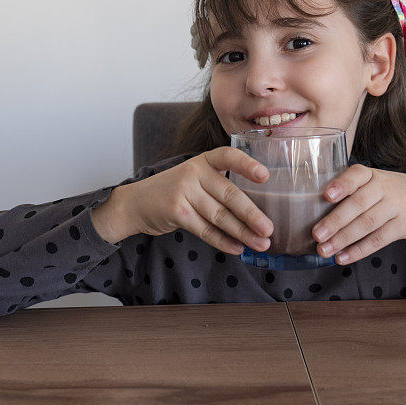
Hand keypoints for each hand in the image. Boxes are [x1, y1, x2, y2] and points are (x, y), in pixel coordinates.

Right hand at [125, 146, 274, 255]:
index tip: (265, 176)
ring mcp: (184, 191)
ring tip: (260, 244)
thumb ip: (220, 185)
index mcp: (204, 160)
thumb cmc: (175, 191)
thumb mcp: (195, 178)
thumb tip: (258, 212)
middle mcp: (195, 172)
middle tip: (269, 229)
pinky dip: (223, 241)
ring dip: (243, 233)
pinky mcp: (177, 211)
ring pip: (220, 216)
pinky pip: (206, 230)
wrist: (136, 203)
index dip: (247, 164)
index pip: (229, 156)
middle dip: (252, 214)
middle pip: (229, 194)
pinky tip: (238, 248)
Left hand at [311, 164, 405, 263]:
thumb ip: (355, 192)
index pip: (357, 174)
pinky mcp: (404, 225)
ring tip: (325, 250)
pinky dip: (359, 250)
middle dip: (335, 221)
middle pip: (358, 204)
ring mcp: (396, 206)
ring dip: (343, 239)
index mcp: (373, 175)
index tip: (326, 195)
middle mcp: (385, 188)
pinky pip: (379, 239)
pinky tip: (344, 257)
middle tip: (316, 234)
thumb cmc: (396, 193)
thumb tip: (319, 212)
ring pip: (367, 224)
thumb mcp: (379, 183)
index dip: (342, 184)